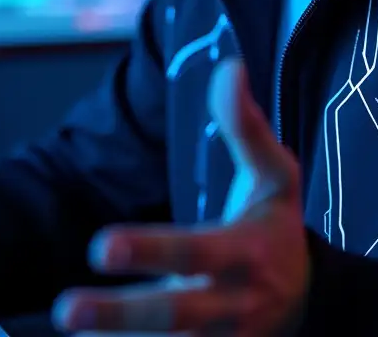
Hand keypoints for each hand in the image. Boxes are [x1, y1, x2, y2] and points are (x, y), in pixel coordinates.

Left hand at [52, 58, 309, 334]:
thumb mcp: (274, 177)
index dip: (149, 249)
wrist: (310, 302)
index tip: (100, 246)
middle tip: (68, 310)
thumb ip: (247, 128)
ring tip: (75, 334)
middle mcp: (232, 304)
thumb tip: (230, 67)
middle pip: (174, 314)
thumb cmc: (277, 228)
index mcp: (247, 253)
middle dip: (120, 315)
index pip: (194, 250)